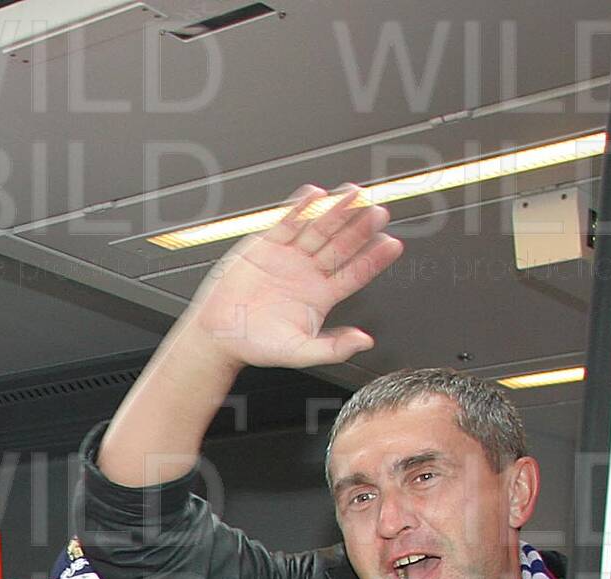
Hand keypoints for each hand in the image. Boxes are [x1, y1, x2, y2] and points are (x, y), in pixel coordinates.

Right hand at [181, 184, 402, 370]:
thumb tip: (365, 342)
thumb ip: (332, 348)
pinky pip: (287, 223)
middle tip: (378, 211)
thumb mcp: (298, 352)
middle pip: (342, 244)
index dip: (374, 258)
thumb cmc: (256, 345)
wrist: (217, 335)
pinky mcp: (266, 246)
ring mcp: (289, 257)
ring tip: (353, 194)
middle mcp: (309, 272)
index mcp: (321, 295)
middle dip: (360, 228)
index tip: (393, 244)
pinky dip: (299, 209)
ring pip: (319, 229)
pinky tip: (315, 196)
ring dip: (336, 211)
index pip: (355, 272)